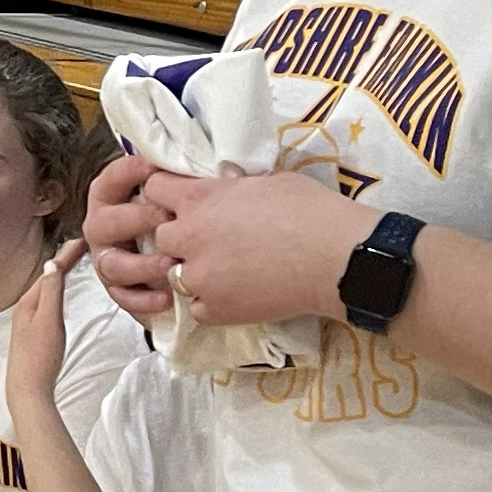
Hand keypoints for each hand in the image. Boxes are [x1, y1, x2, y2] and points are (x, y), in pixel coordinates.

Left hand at [8, 240, 81, 414]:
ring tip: (75, 259)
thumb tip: (52, 263)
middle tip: (84, 244)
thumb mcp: (49, 320)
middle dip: (65, 259)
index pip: (51, 269)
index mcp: (28, 301)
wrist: (28, 390)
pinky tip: (61, 292)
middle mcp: (26, 307)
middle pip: (48, 276)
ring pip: (48, 288)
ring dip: (61, 272)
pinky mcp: (35, 332)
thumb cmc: (39, 357)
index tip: (84, 238)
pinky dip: (58, 289)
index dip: (67, 253)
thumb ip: (51, 292)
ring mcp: (29, 320)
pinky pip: (48, 301)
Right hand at [83, 152, 177, 325]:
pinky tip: (167, 298)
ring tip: (170, 265)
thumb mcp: (173, 196)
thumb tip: (200, 168)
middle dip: (137, 219)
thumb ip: (177, 182)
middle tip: (167, 218)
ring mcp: (107, 260)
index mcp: (110, 198)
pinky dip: (144, 299)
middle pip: (106, 222)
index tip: (153, 169)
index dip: (129, 173)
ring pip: (113, 264)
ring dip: (141, 265)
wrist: (177, 257)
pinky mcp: (118, 290)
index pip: (111, 179)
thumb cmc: (176, 218)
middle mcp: (102, 228)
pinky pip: (124, 298)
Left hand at [134, 166, 375, 330]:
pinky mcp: (214, 310)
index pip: (154, 190)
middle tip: (208, 241)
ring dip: (194, 272)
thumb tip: (227, 186)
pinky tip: (235, 295)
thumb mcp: (268, 181)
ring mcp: (199, 277)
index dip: (166, 195)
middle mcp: (189, 237)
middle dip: (180, 238)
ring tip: (225, 272)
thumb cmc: (312, 210)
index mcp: (200, 199)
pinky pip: (196, 308)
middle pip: (161, 236)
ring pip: (174, 276)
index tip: (181, 201)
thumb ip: (233, 187)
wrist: (337, 258)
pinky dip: (211, 303)